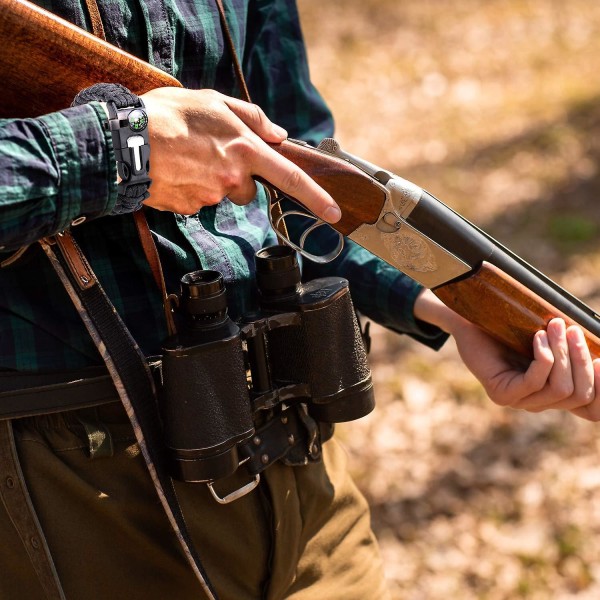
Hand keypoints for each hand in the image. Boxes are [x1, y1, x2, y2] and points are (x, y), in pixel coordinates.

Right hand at [140, 87, 340, 220]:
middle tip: (209, 154)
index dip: (316, 198)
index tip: (334, 213)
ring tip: (185, 157)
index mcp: (246, 150)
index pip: (291, 178)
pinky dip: (191, 190)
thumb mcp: (214, 101)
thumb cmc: (168, 114)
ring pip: (222, 195)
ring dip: (211, 181)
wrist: (125, 141)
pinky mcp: (190, 209)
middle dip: (237, 177)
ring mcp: (211, 196)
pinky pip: (198, 202)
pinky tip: (175, 171)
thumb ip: (253, 118)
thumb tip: (279, 136)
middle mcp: (233, 178)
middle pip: (249, 190)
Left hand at [413, 290, 599, 420]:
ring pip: (561, 388)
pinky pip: (535, 381)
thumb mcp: (550, 338)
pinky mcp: (502, 394)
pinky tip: (537, 337)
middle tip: (571, 329)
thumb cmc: (511, 326)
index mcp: (555, 393)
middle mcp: (540, 402)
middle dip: (582, 359)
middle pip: (580, 395)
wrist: (471, 321)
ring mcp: (520, 401)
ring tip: (554, 325)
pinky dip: (543, 356)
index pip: (592, 409)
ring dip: (563, 353)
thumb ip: (573, 349)